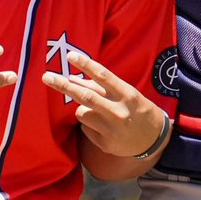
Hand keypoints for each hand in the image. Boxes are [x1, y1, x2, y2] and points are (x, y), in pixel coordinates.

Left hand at [43, 50, 169, 157]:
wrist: (154, 140)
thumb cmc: (138, 110)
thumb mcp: (126, 93)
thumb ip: (102, 87)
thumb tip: (73, 78)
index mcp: (128, 95)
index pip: (105, 77)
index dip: (86, 65)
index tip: (71, 56)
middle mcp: (119, 112)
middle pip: (86, 97)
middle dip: (63, 86)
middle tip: (46, 77)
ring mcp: (111, 130)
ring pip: (81, 112)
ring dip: (82, 108)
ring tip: (98, 112)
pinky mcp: (104, 143)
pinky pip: (85, 128)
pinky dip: (89, 124)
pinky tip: (103, 126)